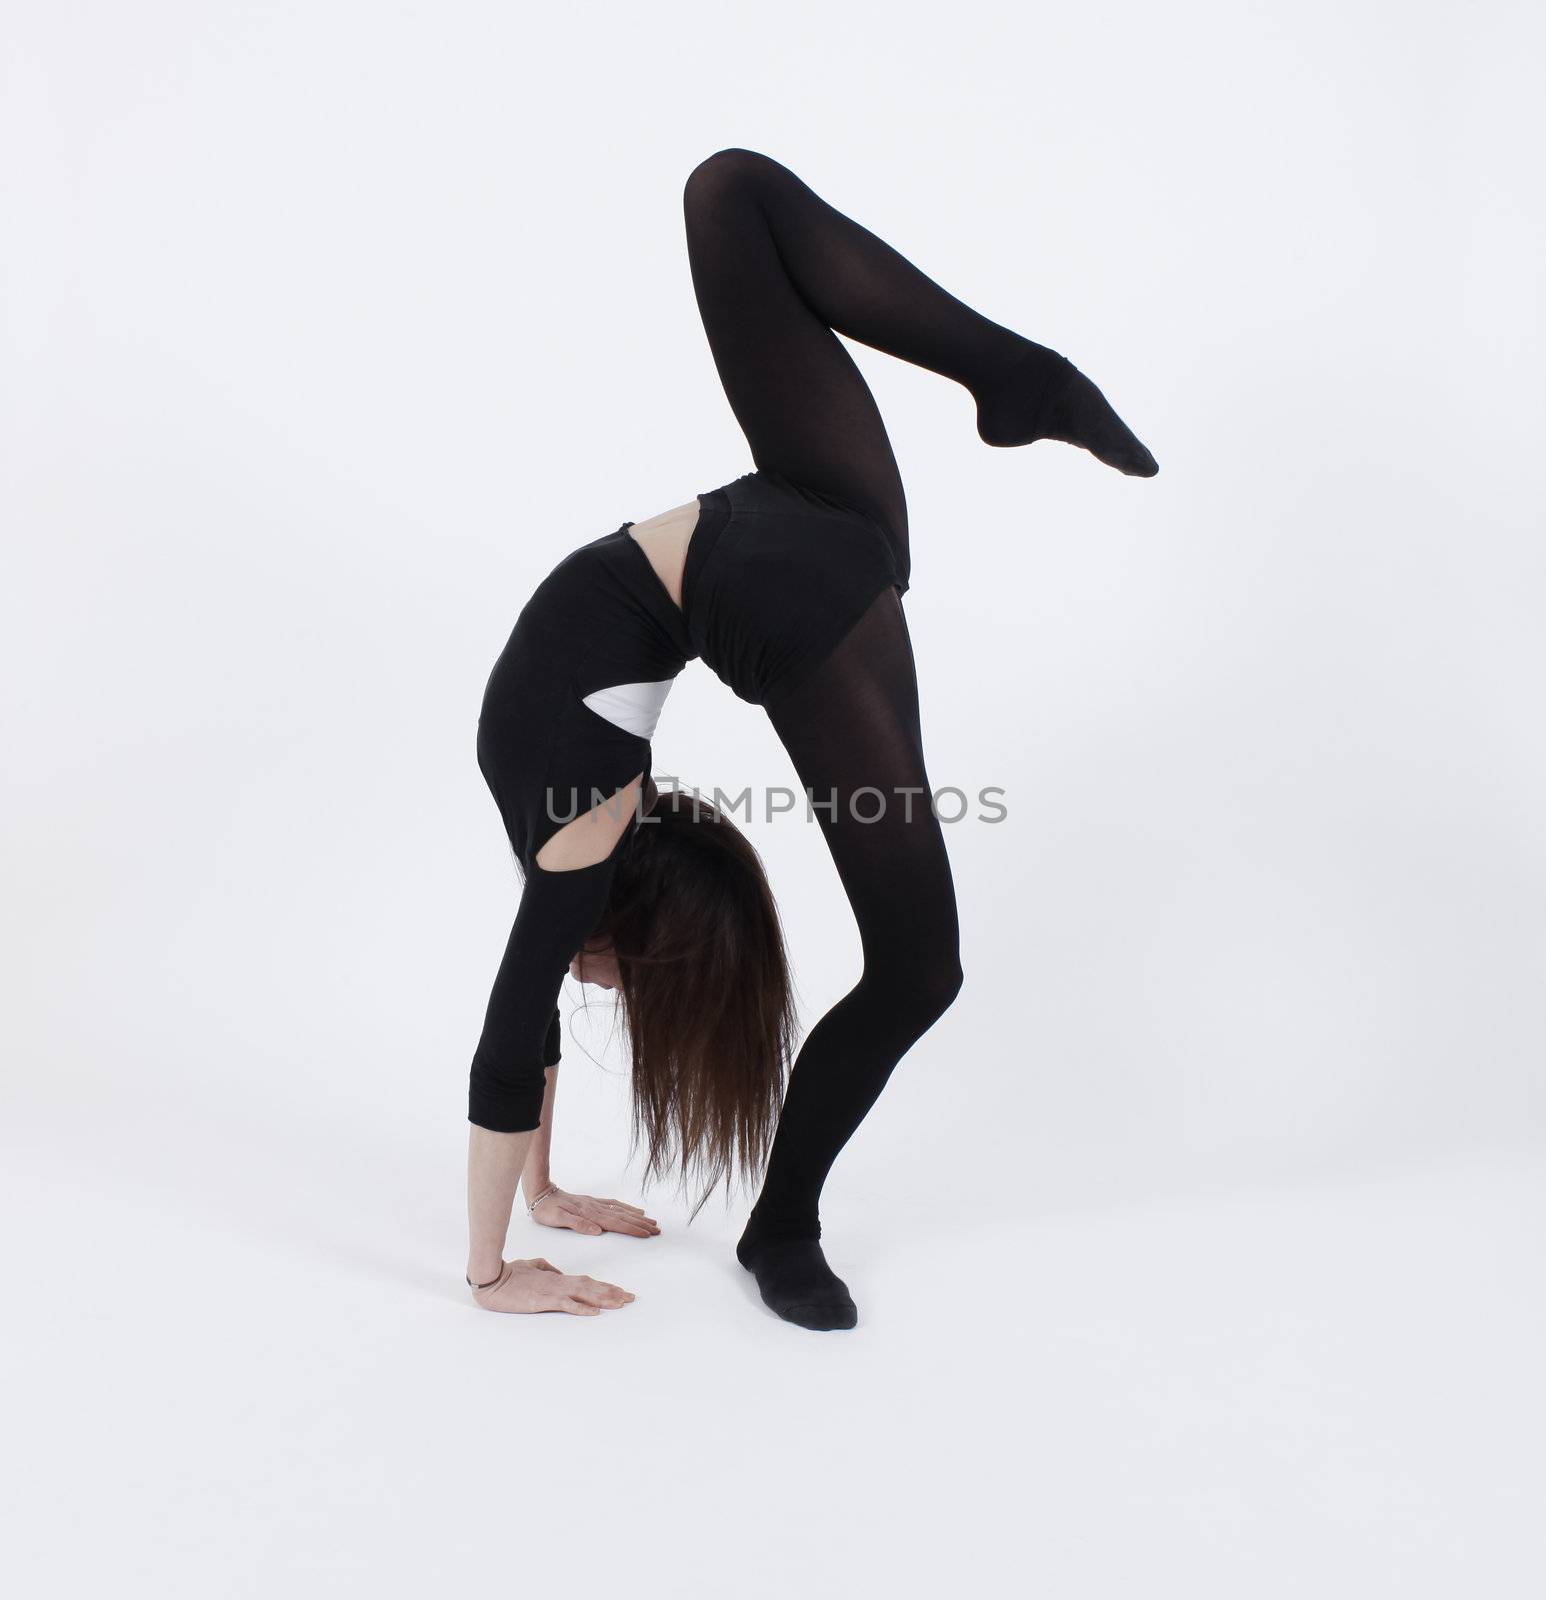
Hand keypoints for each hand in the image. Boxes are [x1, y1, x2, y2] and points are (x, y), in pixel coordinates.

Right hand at [471, 1258, 634, 1315]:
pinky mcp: (544, 1301)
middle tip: (631, 1298)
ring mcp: (553, 1291)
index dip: (605, 1286)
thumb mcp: (534, 1267)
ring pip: (585, 1294)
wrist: (494, 1279)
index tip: (621, 1291)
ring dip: (605, 1299)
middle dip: (613, 1293)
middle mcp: (560, 1283)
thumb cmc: (511, 1274)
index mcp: (558, 1278)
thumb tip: (559, 1273)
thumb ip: (548, 1269)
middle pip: (592, 1287)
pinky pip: (567, 1305)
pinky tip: (595, 1313)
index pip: (588, 1281)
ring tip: (621, 1303)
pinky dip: (582, 1308)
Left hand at [529, 1186, 660, 1237]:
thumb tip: (597, 1230)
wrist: (541, 1193)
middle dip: (640, 1224)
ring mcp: (595, 1204)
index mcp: (589, 1215)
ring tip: (651, 1221)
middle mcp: (596, 1208)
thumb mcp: (557, 1220)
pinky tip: (634, 1211)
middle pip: (623, 1217)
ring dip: (637, 1217)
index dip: (632, 1229)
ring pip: (621, 1211)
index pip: (615, 1223)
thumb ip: (578, 1224)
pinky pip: (614, 1204)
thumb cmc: (547, 1210)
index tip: (646, 1234)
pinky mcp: (592, 1202)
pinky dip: (627, 1208)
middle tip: (657, 1229)